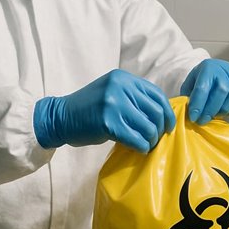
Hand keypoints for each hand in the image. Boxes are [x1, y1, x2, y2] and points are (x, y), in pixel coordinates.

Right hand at [33, 69, 174, 153]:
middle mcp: (120, 88)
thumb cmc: (89, 109)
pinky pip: (136, 139)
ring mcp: (114, 104)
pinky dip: (142, 147)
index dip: (167, 111)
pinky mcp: (108, 123)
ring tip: (146, 144)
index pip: (157, 94)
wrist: (60, 117)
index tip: (168, 125)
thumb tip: (163, 113)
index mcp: (123, 78)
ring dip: (151, 140)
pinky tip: (139, 149)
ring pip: (149, 127)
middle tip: (156, 138)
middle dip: (161, 128)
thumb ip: (134, 97)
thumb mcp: (112, 92)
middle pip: (156, 111)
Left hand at [180, 59, 228, 124]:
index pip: (204, 86)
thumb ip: (188, 97)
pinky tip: (225, 113)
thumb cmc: (201, 80)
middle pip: (221, 90)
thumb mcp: (190, 84)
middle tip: (202, 120)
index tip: (193, 117)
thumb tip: (189, 113)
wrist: (216, 72)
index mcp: (208, 67)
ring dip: (223, 110)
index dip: (198, 104)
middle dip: (210, 109)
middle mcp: (225, 69)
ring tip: (213, 116)